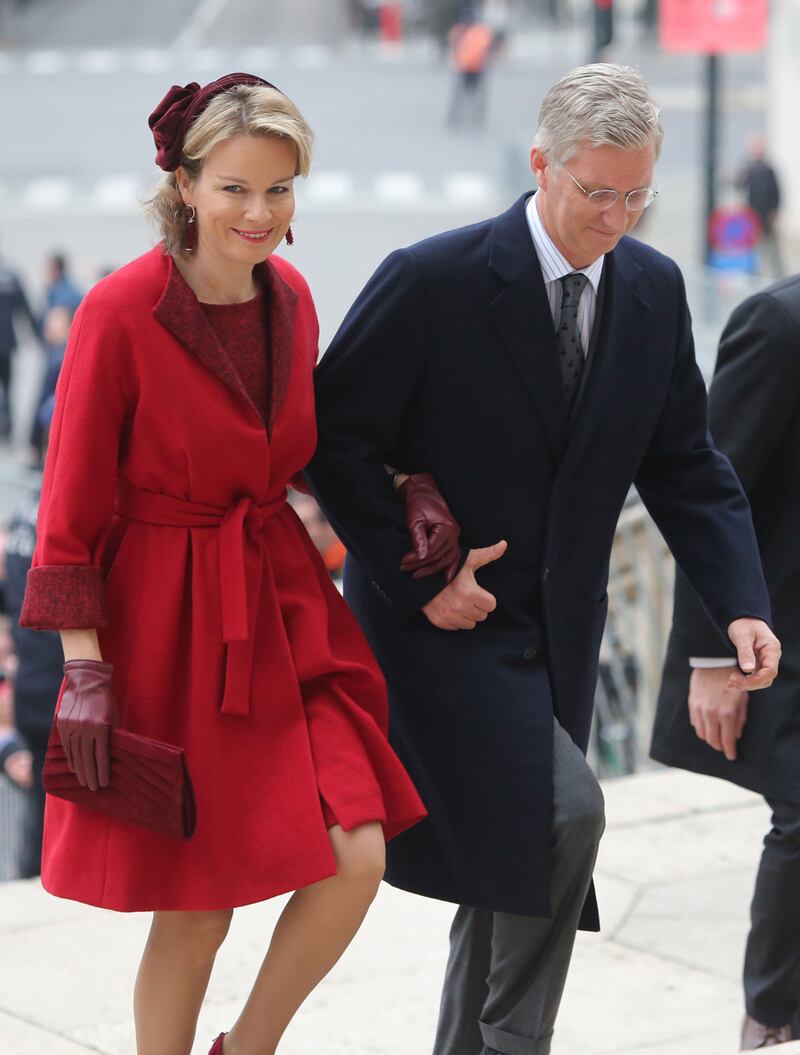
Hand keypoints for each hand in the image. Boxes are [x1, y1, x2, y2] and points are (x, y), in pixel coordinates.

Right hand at [56, 660, 116, 791]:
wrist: (85, 680)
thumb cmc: (104, 698)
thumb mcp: (113, 716)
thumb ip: (112, 735)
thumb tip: (111, 754)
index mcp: (100, 727)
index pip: (101, 755)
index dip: (103, 771)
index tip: (104, 783)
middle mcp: (84, 729)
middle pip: (87, 759)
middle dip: (91, 776)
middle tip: (93, 788)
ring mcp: (71, 727)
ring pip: (75, 755)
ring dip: (80, 770)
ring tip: (84, 782)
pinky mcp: (62, 725)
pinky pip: (66, 747)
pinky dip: (70, 759)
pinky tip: (74, 768)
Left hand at [398, 473, 461, 583]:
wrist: (424, 492)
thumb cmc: (419, 503)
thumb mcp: (415, 520)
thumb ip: (418, 539)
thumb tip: (420, 556)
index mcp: (447, 528)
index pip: (432, 550)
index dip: (417, 558)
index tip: (403, 562)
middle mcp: (454, 533)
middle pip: (439, 557)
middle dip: (421, 565)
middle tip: (405, 568)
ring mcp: (455, 536)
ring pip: (446, 559)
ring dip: (431, 569)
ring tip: (416, 574)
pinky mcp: (452, 538)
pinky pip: (453, 556)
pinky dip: (450, 567)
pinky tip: (446, 578)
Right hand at [422, 541, 506, 629]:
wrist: (420, 574)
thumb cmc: (447, 566)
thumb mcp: (468, 559)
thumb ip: (488, 554)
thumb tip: (504, 544)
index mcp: (469, 591)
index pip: (491, 605)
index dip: (486, 597)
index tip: (477, 591)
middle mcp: (459, 606)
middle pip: (482, 615)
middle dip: (477, 606)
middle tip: (467, 595)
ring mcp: (448, 615)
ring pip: (470, 624)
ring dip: (468, 614)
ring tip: (459, 601)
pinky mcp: (439, 621)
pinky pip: (457, 627)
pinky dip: (456, 619)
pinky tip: (450, 607)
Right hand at [688, 666, 748, 760]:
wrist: (714, 662)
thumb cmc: (733, 680)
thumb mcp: (743, 699)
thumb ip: (740, 719)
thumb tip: (736, 735)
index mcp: (727, 713)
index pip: (727, 740)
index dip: (730, 751)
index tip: (732, 756)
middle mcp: (711, 713)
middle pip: (713, 740)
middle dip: (720, 746)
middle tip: (724, 748)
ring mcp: (699, 709)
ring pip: (702, 733)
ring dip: (710, 738)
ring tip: (716, 738)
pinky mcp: (692, 704)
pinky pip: (695, 723)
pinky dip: (702, 728)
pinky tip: (708, 725)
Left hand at [726, 618, 780, 690]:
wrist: (742, 618)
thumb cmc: (743, 624)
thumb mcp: (742, 635)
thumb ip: (745, 652)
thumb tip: (748, 670)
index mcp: (772, 649)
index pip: (770, 671)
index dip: (757, 680)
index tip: (741, 681)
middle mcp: (771, 656)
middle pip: (766, 678)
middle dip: (749, 683)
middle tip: (731, 681)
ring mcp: (765, 660)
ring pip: (760, 679)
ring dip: (746, 683)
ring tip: (730, 682)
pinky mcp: (758, 663)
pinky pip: (755, 676)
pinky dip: (745, 680)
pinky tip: (733, 680)